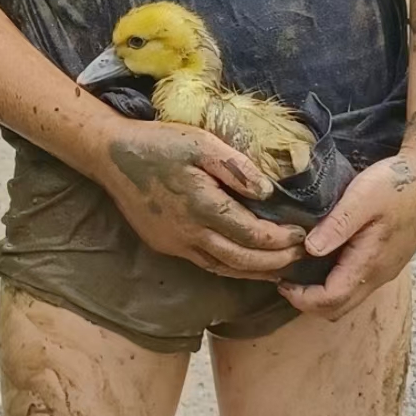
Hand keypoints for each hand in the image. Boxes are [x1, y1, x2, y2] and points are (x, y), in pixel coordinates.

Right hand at [101, 122, 305, 278]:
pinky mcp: (167, 246)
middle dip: (276, 261)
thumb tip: (268, 192)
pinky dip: (232, 269)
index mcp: (203, 206)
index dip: (280, 239)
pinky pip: (207, 265)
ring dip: (256, 272)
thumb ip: (237, 167)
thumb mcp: (201, 142)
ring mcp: (177, 244)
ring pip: (224, 269)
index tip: (302, 232)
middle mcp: (190, 233)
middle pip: (242, 259)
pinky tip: (247, 266)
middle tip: (302, 254)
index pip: (252, 234)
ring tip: (283, 268)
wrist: (113, 156)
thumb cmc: (159, 143)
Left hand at [278, 151, 415, 320]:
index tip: (281, 281)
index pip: (331, 300)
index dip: (301, 298)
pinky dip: (336, 281)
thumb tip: (309, 249)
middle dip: (308, 301)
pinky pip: (358, 283)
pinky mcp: (387, 260)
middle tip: (285, 278)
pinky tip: (324, 255)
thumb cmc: (396, 183)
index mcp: (369, 262)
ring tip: (299, 267)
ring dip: (322, 292)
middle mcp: (379, 274)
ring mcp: (385, 269)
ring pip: (349, 296)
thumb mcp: (362, 197)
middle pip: (338, 308)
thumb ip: (337, 225)